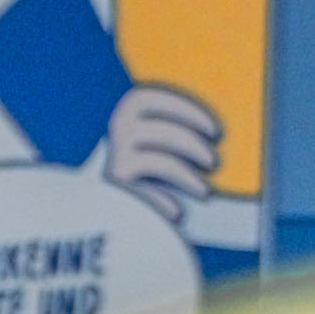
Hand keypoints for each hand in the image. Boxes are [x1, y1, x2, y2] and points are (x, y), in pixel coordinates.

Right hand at [97, 81, 224, 221]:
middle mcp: (118, 130)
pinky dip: (165, 203)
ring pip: (163, 164)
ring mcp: (115, 158)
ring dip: (188, 179)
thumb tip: (212, 133)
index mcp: (128, 108)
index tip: (216, 132)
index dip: (190, 112)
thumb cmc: (139, 162)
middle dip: (195, 147)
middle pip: (166, 133)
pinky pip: (149, 194)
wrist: (99, 209)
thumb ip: (173, 127)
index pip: (160, 100)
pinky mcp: (115, 185)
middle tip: (213, 162)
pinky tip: (176, 213)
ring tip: (204, 192)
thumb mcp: (152, 135)